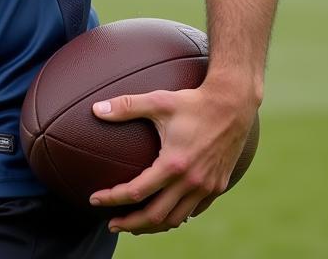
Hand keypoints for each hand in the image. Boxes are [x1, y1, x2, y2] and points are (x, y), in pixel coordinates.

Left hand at [87, 82, 257, 233]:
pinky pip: (194, 211)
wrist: (233, 106)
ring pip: (176, 219)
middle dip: (131, 223)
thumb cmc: (192, 102)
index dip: (112, 198)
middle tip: (111, 225)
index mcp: (174, 164)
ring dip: (153, 225)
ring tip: (134, 224)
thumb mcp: (157, 101)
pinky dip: (177, 216)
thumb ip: (125, 106)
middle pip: (156, 216)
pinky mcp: (218, 186)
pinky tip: (165, 212)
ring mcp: (207, 187)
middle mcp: (191, 181)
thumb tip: (95, 109)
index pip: (136, 192)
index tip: (94, 199)